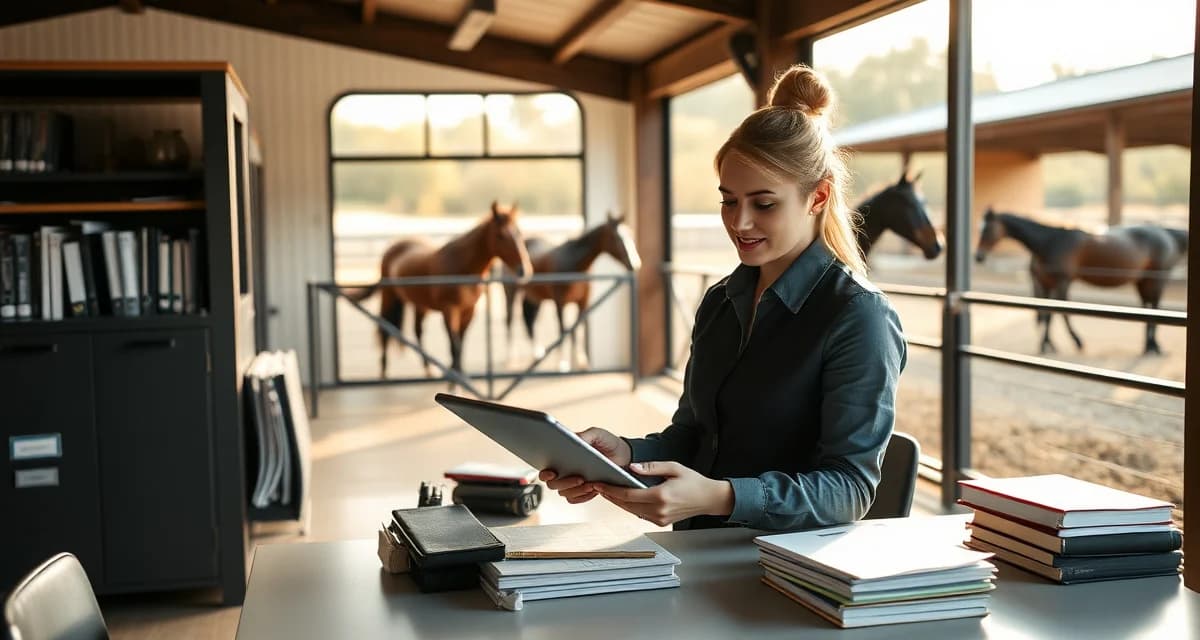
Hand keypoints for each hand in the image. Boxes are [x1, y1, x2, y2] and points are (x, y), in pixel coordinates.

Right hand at [539, 428, 631, 503]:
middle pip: (553, 484)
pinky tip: (592, 490)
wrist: (624, 455)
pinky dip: (583, 496)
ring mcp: (573, 483)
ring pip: (565, 493)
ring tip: (590, 484)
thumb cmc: (607, 443)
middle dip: (564, 482)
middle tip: (580, 478)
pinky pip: (576, 499)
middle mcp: (564, 472)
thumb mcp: (597, 434)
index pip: (545, 468)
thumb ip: (584, 435)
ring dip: (575, 490)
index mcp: (562, 457)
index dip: (544, 473)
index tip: (552, 472)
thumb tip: (571, 438)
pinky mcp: (584, 492)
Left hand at [593, 461, 733, 526]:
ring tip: (606, 491)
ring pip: (631, 511)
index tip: (598, 483)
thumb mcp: (673, 467)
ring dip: (618, 502)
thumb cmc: (693, 481)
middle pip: (626, 505)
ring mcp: (659, 519)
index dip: (610, 490)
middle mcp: (658, 510)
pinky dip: (629, 506)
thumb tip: (631, 467)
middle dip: (610, 496)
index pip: (628, 495)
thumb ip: (651, 468)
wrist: (709, 499)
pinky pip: (639, 514)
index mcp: (660, 496)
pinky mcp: (661, 522)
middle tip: (597, 486)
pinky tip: (623, 498)